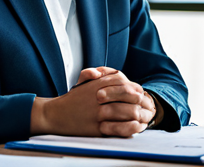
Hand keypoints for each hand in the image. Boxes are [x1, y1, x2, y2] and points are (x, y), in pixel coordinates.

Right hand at [31, 69, 154, 136]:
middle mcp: (99, 97)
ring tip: (145, 117)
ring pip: (126, 111)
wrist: (55, 115)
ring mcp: (98, 113)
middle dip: (141, 100)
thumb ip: (96, 77)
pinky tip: (136, 127)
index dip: (135, 88)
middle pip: (128, 95)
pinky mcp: (97, 127)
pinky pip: (119, 128)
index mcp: (97, 85)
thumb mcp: (83, 83)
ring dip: (139, 114)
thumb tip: (107, 74)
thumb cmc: (72, 100)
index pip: (123, 82)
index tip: (141, 93)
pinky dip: (130, 128)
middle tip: (148, 105)